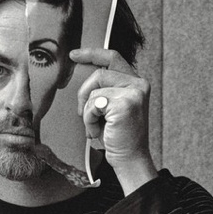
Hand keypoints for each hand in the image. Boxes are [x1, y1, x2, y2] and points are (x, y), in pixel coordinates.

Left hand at [70, 47, 157, 194]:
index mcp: (136, 83)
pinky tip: (98, 132)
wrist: (129, 159)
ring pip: (94, 91)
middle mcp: (138, 84)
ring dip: (88, 112)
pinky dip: (89, 120)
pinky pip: (93, 104)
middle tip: (82, 114)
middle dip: (84, 93)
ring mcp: (133, 93)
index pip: (112, 58)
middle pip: (99, 73)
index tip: (73, 55)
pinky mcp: (125, 104)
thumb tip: (83, 76)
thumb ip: (104, 90)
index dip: (92, 53)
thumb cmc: (117, 137)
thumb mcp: (110, 109)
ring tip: (96, 127)